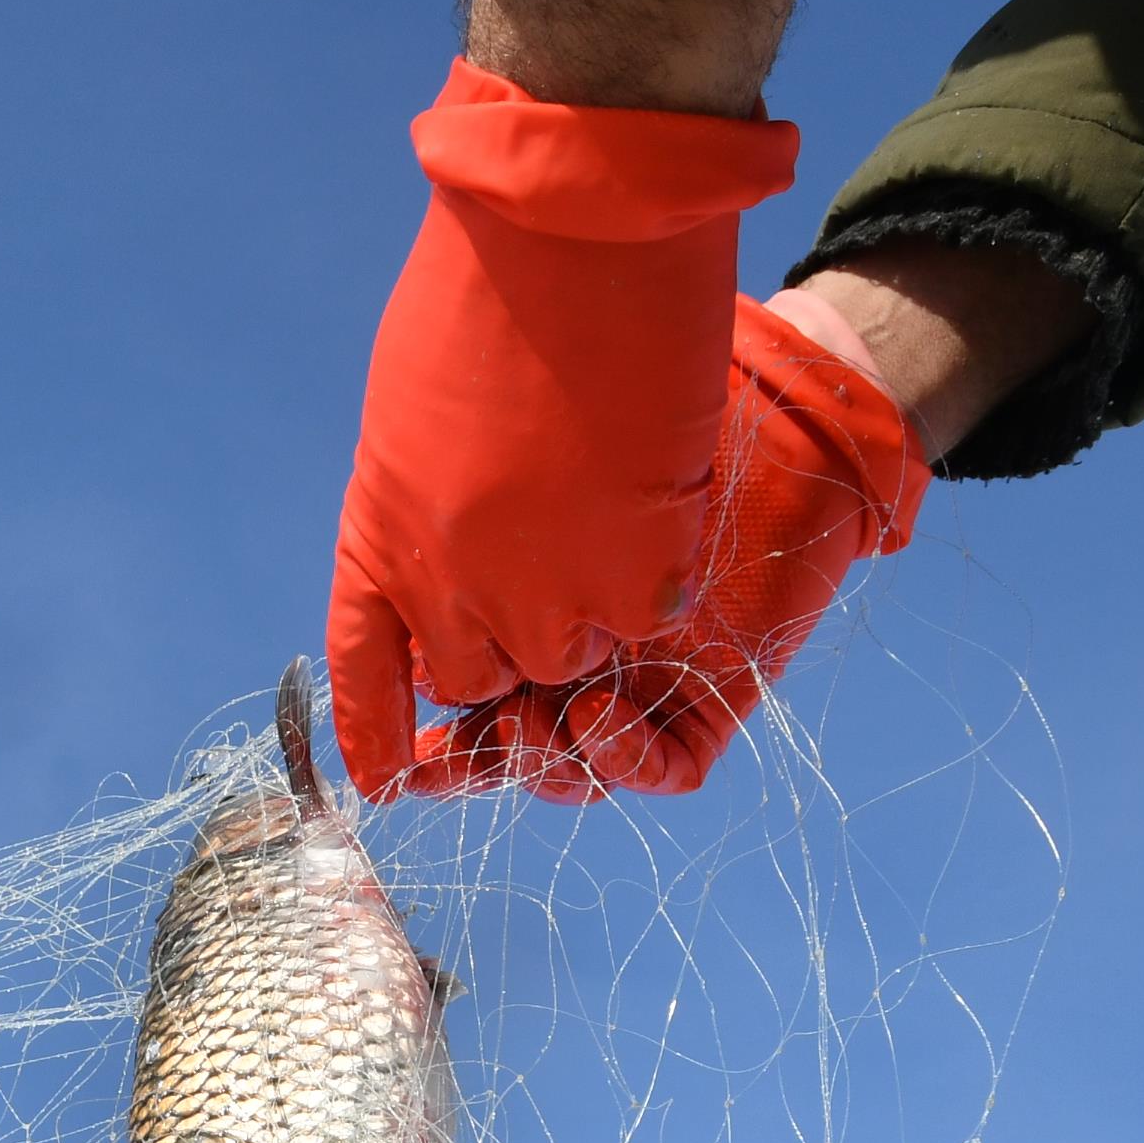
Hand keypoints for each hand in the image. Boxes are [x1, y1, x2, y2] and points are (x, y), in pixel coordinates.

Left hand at [322, 60, 801, 799]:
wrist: (573, 225)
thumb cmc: (487, 285)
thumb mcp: (415, 411)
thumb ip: (428, 502)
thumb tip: (453, 553)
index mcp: (378, 537)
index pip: (362, 668)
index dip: (375, 727)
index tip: (388, 775)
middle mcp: (447, 588)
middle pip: (479, 679)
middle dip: (511, 641)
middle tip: (550, 567)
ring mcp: (541, 594)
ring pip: (568, 660)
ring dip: (589, 605)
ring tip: (605, 511)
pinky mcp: (633, 580)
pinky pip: (645, 621)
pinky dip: (654, 578)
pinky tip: (654, 506)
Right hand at [380, 294, 926, 801]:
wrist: (764, 390)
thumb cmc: (624, 375)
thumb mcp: (511, 444)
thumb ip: (448, 524)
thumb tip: (403, 628)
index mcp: (484, 586)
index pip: (426, 683)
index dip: (388, 735)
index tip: (379, 767)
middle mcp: (552, 639)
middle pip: (492, 734)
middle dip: (472, 747)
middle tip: (463, 723)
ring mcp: (628, 669)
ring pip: (567, 761)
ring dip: (537, 759)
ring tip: (528, 724)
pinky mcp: (707, 690)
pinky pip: (662, 764)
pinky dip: (621, 758)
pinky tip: (595, 717)